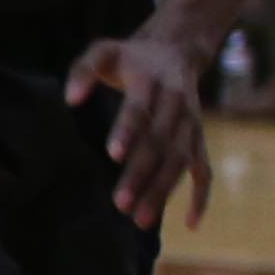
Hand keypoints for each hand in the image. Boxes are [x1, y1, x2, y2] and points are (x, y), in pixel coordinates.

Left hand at [65, 27, 214, 226]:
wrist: (176, 50)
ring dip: (163, 191)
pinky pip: (203, 170)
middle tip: (120, 203)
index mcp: (152, 82)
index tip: (114, 154)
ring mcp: (191, 124)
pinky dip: (201, 196)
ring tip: (140, 220)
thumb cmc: (129, 57)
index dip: (128, 130)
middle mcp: (176, 105)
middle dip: (141, 174)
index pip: (140, 109)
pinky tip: (190, 223)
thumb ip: (84, 71)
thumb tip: (71, 99)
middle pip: (160, 143)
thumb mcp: (104, 51)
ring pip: (180, 161)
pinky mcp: (198, 139)